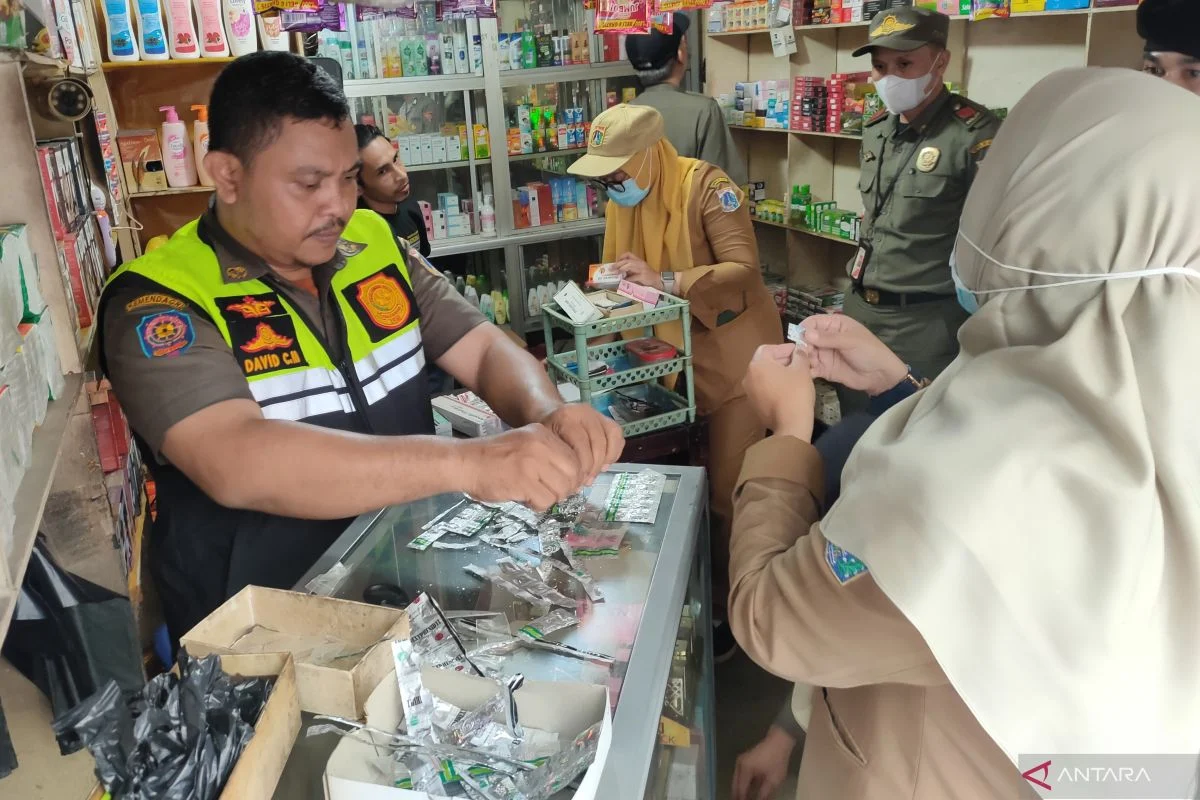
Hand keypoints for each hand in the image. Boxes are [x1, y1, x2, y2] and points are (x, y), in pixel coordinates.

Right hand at [462, 423, 582, 510]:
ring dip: (550, 498)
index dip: (573, 476)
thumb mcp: (525, 445)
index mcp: (543, 435)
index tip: (562, 484)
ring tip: (533, 495)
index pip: (575, 458)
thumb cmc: (493, 457)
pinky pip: (545, 500)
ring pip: (561, 489)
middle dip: (565, 489)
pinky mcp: (523, 481)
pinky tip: (525, 499)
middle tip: (549, 493)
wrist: (465, 462)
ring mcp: (532, 463)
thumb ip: (548, 456)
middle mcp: (541, 445)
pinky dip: (537, 505)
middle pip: (572, 474)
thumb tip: (573, 479)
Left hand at [542, 403, 624, 485]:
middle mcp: (584, 412)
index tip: (579, 480)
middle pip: (598, 443)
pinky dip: (614, 452)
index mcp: (566, 417)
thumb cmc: (547, 431)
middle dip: (594, 466)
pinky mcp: (606, 418)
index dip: (583, 466)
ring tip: (596, 472)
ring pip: (611, 439)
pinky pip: (617, 436)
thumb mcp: (546, 443)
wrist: (550, 412)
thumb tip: (577, 487)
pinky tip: (605, 463)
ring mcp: (597, 414)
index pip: (581, 444)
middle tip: (588, 479)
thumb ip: (560, 461)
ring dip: (606, 460)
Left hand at [614, 252, 662, 289]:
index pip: (628, 254)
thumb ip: (630, 269)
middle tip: (612, 268)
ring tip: (616, 273)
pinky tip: (624, 280)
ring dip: (621, 269)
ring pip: (630, 266)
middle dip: (618, 264)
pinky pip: (633, 276)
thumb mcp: (639, 270)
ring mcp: (642, 269)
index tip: (616, 262)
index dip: (621, 257)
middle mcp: (640, 263)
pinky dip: (628, 279)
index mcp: (639, 260)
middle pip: (627, 260)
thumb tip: (619, 271)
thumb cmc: (647, 276)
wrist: (657, 280)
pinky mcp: (643, 276)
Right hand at [733, 725, 797, 799]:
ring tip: (745, 798)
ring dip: (740, 790)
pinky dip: (742, 783)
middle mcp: (739, 765)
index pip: (740, 790)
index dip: (742, 799)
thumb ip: (764, 793)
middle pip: (735, 785)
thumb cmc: (777, 760)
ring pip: (736, 780)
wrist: (779, 741)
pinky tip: (748, 790)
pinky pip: (739, 775)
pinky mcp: (744, 760)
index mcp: (745, 769)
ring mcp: (740, 761)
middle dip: (738, 795)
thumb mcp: (773, 780)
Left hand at [743, 344, 815, 441]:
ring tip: (796, 375)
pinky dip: (775, 385)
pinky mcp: (754, 405)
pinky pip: (764, 389)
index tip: (798, 351)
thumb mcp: (801, 369)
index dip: (784, 348)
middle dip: (782, 360)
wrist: (790, 424)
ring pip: (765, 377)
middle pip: (765, 362)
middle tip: (799, 362)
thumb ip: (800, 355)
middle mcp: (748, 377)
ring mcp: (749, 393)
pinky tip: (789, 389)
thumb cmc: (796, 392)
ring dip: (779, 373)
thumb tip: (799, 350)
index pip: (768, 348)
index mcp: (756, 365)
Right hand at [802, 314, 907, 395]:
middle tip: (804, 353)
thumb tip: (806, 333)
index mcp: (835, 325)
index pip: (813, 322)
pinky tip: (807, 373)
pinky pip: (811, 368)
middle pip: (806, 338)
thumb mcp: (850, 341)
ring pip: (806, 353)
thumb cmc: (869, 352)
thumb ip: (828, 338)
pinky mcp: (824, 369)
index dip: (805, 328)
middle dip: (802, 345)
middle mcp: (826, 338)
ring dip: (802, 358)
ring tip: (805, 364)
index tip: (799, 337)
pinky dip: (806, 370)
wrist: (880, 376)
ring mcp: (824, 354)